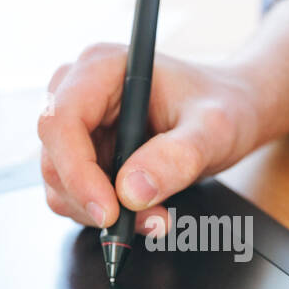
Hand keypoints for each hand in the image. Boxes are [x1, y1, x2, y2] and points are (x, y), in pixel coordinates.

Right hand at [38, 44, 263, 230]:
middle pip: (54, 158)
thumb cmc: (225, 106)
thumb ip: (176, 157)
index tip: (109, 211)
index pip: (61, 121)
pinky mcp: (85, 153)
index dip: (76, 171)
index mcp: (101, 68)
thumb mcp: (213, 130)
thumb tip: (131, 192)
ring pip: (60, 184)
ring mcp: (79, 124)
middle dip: (94, 201)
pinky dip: (107, 214)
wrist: (234, 112)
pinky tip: (146, 212)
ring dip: (102, 214)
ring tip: (157, 216)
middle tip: (148, 221)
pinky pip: (76, 195)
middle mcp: (79, 91)